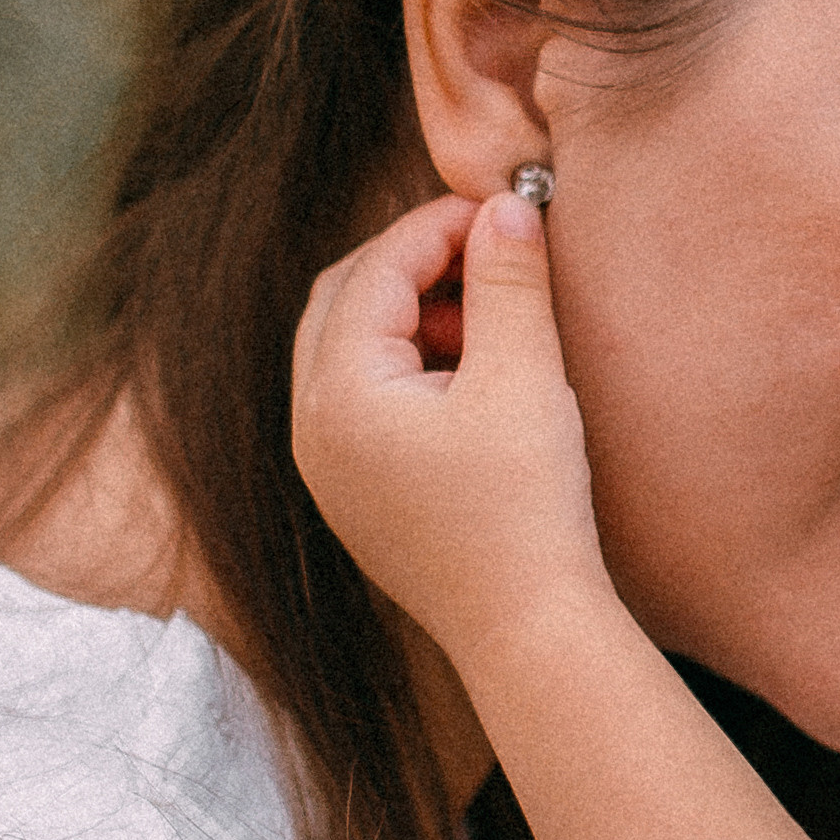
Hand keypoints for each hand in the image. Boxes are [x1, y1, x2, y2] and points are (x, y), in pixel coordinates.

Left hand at [291, 186, 612, 673]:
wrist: (528, 633)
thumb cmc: (527, 509)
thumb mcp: (525, 378)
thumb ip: (510, 281)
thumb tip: (507, 205)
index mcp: (337, 395)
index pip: (374, 272)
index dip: (436, 226)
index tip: (500, 207)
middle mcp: (311, 429)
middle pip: (341, 302)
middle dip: (412, 265)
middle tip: (486, 252)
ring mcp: (326, 470)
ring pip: (348, 351)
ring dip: (411, 316)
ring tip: (488, 321)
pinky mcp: (355, 497)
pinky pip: (361, 402)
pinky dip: (408, 368)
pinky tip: (474, 379)